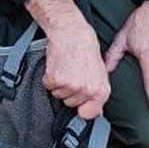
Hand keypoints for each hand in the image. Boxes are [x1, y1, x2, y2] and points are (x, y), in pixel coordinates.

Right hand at [24, 0, 109, 119]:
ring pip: (58, 95)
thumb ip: (98, 95)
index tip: (78, 99)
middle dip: (68, 91)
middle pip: (70, 103)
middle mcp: (87, 90)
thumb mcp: (100, 74)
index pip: (87, 114)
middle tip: (72, 74)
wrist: (72, 33)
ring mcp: (71, 85)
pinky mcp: (55, 79)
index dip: (81, 107)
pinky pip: (48, 86)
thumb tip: (97, 112)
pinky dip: (48, 77)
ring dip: (58, 84)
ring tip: (65, 68)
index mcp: (101, 91)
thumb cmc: (86, 50)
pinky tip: (57, 66)